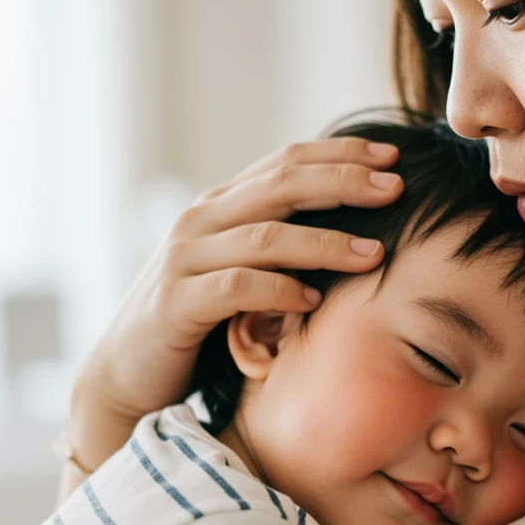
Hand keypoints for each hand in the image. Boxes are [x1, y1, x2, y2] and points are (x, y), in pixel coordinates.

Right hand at [68, 137, 401, 472]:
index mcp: (222, 205)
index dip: (341, 153)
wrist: (130, 371)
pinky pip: (236, 287)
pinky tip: (314, 300)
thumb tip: (354, 228)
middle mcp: (202, 220)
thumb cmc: (201, 321)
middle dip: (343, 182)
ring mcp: (185, 258)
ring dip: (324, 242)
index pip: (286, 161)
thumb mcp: (242, 270)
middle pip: (280, 184)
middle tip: (394, 188)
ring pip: (265, 236)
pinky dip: (279, 291)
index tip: (393, 155)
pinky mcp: (177, 303)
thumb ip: (280, 245)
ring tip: (372, 254)